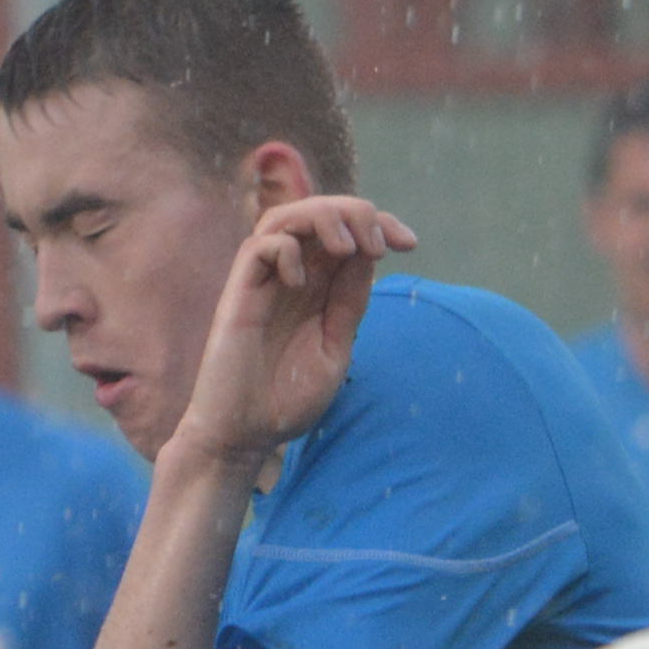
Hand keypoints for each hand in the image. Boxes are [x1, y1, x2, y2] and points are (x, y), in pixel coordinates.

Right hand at [169, 194, 416, 474]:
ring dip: (322, 218)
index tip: (410, 243)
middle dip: (357, 213)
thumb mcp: (334, 348)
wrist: (244, 437)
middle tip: (378, 245)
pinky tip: (298, 280)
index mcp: (319, 287)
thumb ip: (349, 304)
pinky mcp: (239, 295)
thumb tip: (369, 257)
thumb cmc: (285, 399)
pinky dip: (284, 249)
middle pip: (320, 212)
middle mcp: (291, 276)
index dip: (380, 224)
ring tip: (345, 248)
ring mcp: (263, 282)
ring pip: (287, 216)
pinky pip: (258, 247)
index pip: (348, 233)